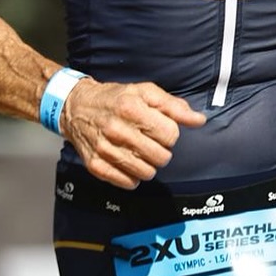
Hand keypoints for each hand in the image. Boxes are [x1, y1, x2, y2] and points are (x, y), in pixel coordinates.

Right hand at [61, 77, 204, 188]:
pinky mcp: (96, 165)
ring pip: (146, 173)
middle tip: (151, 142)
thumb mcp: (145, 92)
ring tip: (140, 153)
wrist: (76, 107)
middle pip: (161, 157)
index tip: (160, 130)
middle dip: (161, 151)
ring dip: (149, 165)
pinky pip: (127, 183)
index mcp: (131, 108)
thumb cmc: (116, 98)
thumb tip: (199, 120)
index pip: (170, 135)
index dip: (170, 134)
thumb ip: (174, 106)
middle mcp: (117, 130)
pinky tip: (128, 163)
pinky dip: (132, 177)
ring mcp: (105, 149)